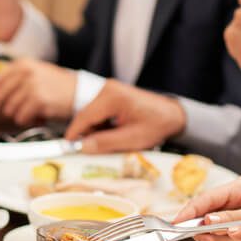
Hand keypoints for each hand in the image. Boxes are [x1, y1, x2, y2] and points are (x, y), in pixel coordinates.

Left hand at [0, 59, 75, 123]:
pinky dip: (25, 121)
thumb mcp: (34, 75)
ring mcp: (32, 86)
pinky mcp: (38, 100)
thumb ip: (13, 82)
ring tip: (27, 113)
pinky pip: (20, 117)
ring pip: (8, 109)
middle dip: (1, 110)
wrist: (79, 91)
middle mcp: (25, 72)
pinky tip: (34, 117)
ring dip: (16, 116)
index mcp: (22, 64)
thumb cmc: (57, 86)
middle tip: (8, 114)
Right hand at [63, 79, 185, 152]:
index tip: (67, 148)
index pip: (84, 116)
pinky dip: (99, 125)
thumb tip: (83, 147)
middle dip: (85, 134)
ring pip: (90, 114)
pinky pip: (97, 112)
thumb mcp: (132, 138)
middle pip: (85, 115)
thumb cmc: (157, 124)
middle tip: (89, 150)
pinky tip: (111, 134)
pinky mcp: (112, 96)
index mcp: (113, 98)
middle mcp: (108, 89)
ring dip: (93, 130)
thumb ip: (106, 143)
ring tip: (108, 142)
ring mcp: (110, 91)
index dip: (74, 134)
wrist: (173, 114)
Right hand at [172, 177, 240, 240]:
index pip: (205, 199)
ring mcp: (232, 219)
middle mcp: (232, 204)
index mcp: (237, 189)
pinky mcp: (235, 232)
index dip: (189, 211)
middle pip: (205, 220)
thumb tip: (209, 221)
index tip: (176, 223)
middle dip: (210, 233)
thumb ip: (234, 217)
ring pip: (216, 236)